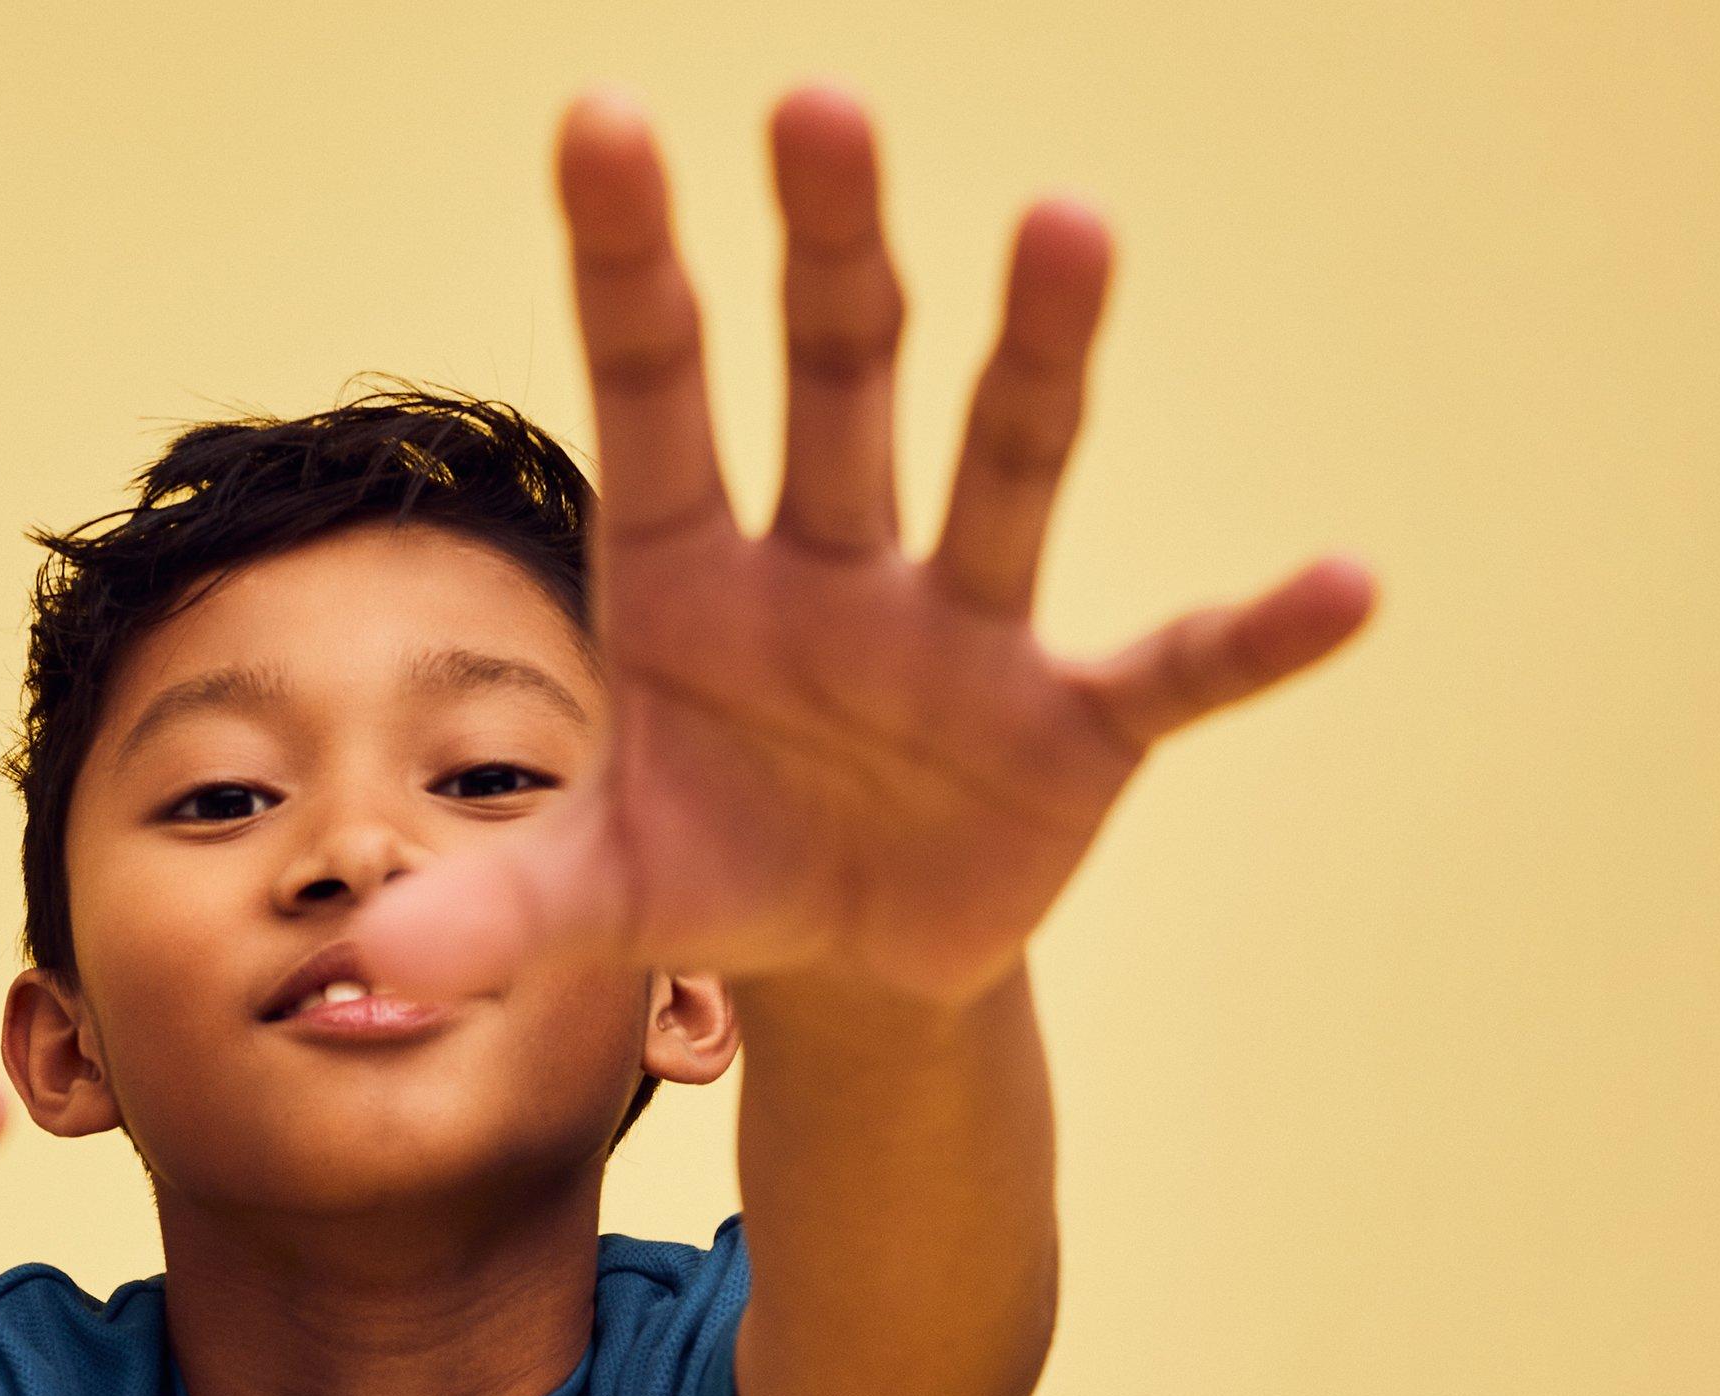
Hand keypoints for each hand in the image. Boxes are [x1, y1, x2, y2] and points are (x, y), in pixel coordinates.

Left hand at [346, 82, 1375, 1017]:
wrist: (839, 962)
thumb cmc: (709, 871)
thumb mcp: (592, 896)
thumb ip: (493, 906)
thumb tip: (375, 953)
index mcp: (690, 575)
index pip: (653, 397)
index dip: (628, 269)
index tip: (599, 120)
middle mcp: (831, 567)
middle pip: (833, 382)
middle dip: (830, 256)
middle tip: (819, 109)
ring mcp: (960, 634)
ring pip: (1000, 470)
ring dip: (1036, 358)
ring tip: (1067, 227)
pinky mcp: (1069, 724)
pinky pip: (1172, 671)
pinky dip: (1253, 638)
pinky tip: (1345, 586)